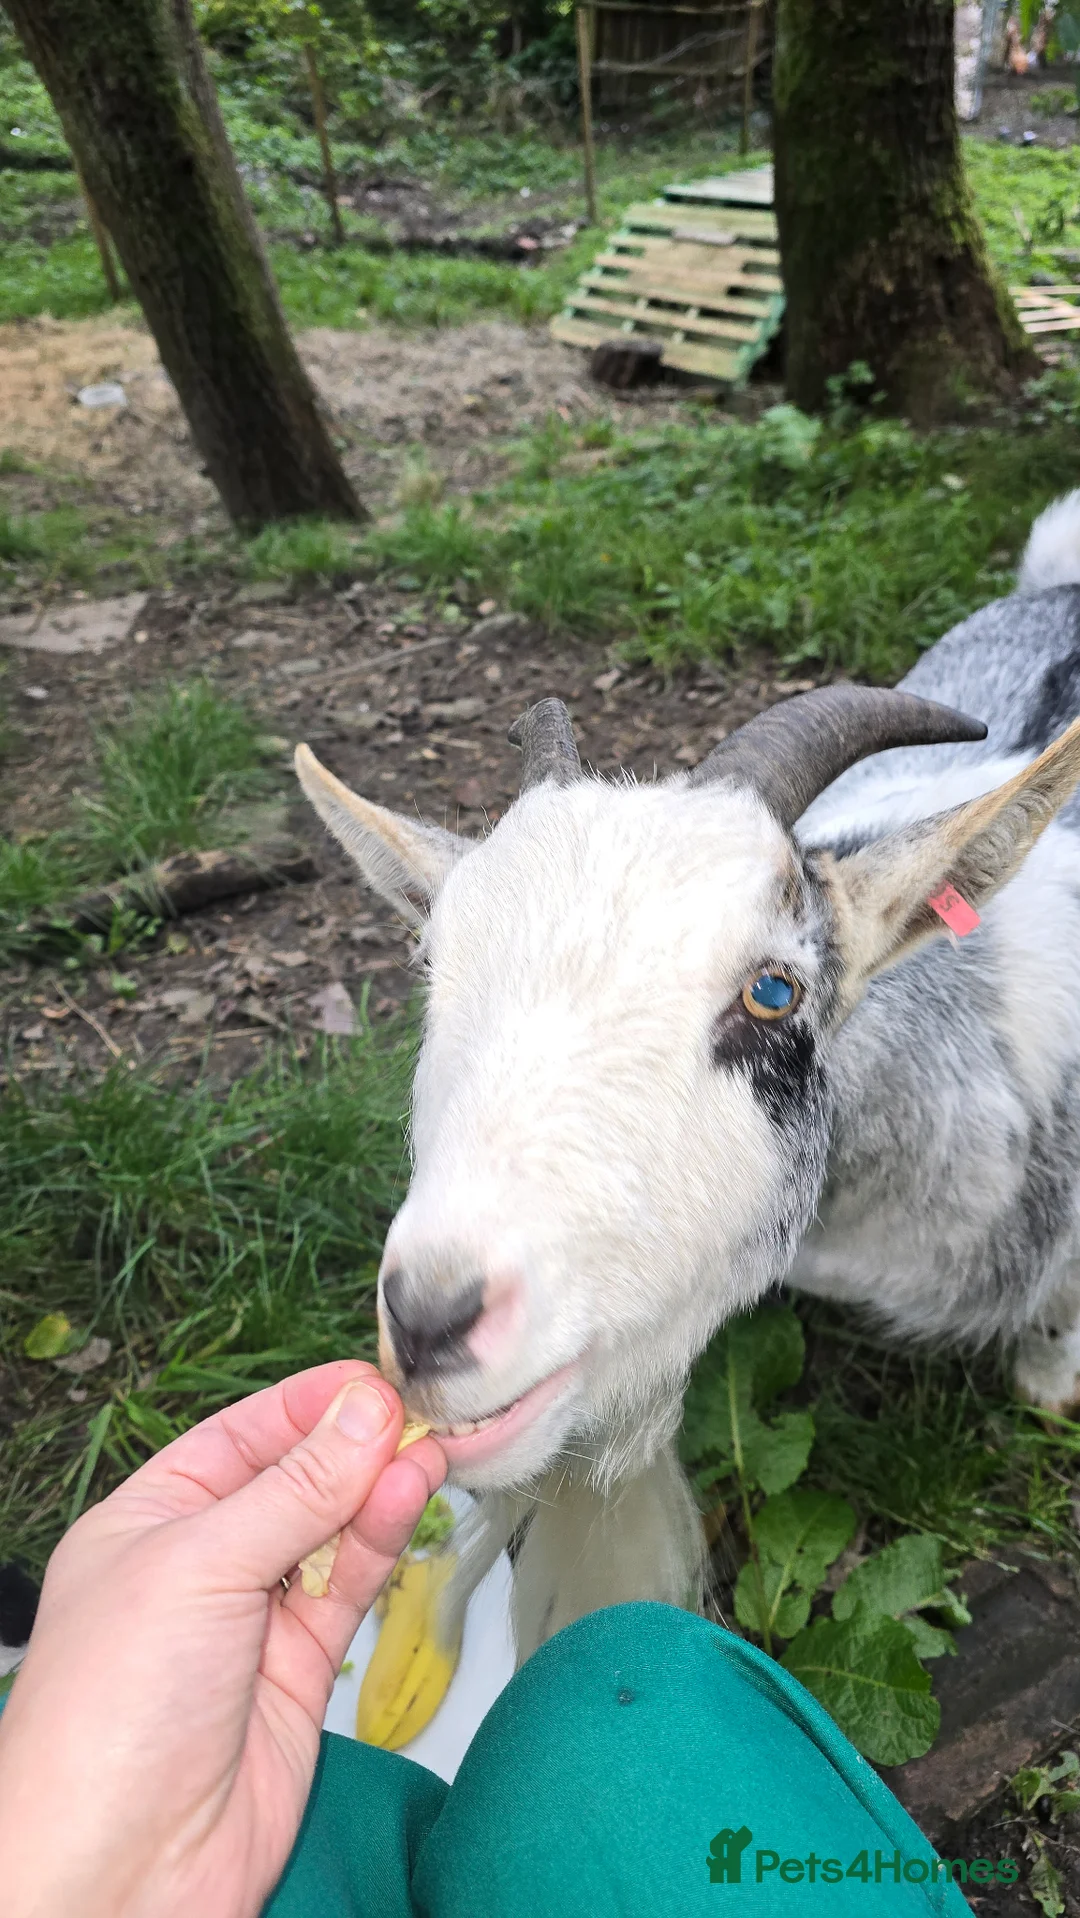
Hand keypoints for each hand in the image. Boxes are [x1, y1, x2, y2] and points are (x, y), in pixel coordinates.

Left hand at [0, 1361, 446, 1917]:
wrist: (122, 1872)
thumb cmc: (107, 1718)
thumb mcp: (198, 1568)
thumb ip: (294, 1491)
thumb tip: (362, 1414)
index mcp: (148, 1519)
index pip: (241, 1435)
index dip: (308, 1405)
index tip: (374, 1380)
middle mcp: (201, 1563)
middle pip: (294, 1479)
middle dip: (353, 1443)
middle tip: (417, 1410)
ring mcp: (253, 1619)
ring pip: (333, 1531)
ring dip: (380, 1488)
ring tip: (428, 1446)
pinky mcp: (302, 1670)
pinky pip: (351, 1588)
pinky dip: (384, 1541)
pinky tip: (410, 1497)